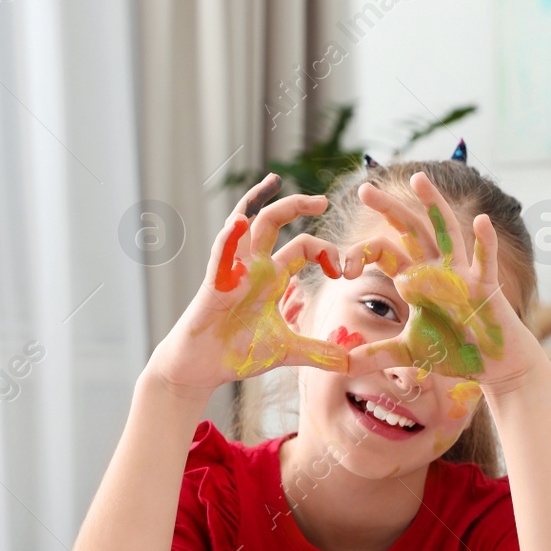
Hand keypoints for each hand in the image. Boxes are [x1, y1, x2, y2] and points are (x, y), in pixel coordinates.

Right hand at [147, 175, 349, 392]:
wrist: (201, 368)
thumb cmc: (237, 353)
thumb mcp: (286, 350)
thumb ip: (317, 352)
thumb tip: (348, 363)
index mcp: (271, 277)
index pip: (302, 248)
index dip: (325, 252)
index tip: (342, 272)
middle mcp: (253, 267)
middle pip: (274, 221)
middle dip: (297, 204)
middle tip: (324, 200)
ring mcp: (232, 272)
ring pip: (245, 224)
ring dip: (258, 201)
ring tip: (275, 182)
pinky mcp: (214, 285)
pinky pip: (221, 254)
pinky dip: (229, 238)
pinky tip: (240, 223)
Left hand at [346, 171, 543, 389]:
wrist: (493, 365)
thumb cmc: (455, 351)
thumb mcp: (409, 353)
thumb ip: (377, 354)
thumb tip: (342, 365)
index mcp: (417, 280)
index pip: (385, 254)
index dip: (362, 255)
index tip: (342, 268)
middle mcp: (438, 269)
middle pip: (411, 231)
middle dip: (389, 209)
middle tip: (365, 188)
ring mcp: (463, 275)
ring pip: (447, 233)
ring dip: (433, 205)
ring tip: (418, 180)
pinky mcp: (485, 288)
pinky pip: (485, 261)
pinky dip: (485, 241)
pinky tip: (480, 220)